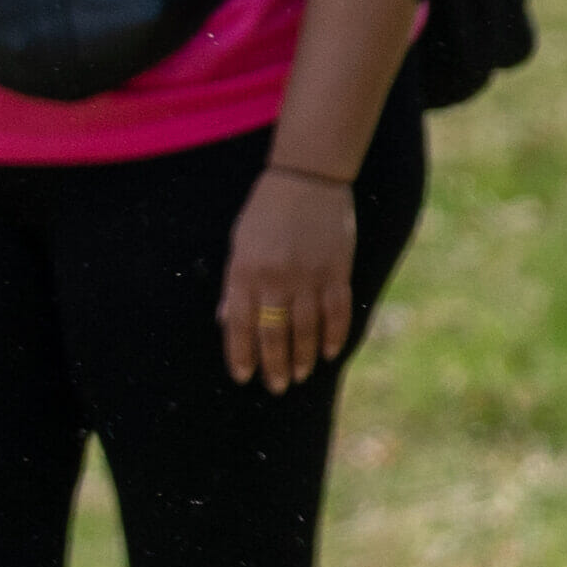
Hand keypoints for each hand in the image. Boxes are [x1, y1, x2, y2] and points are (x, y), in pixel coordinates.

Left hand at [219, 162, 365, 390]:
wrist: (307, 179)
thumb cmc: (266, 211)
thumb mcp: (240, 244)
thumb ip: (235, 284)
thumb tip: (228, 320)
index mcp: (245, 271)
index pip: (241, 325)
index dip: (241, 354)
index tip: (243, 377)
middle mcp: (276, 279)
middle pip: (274, 334)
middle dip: (274, 365)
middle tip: (276, 387)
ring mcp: (309, 277)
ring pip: (307, 329)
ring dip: (304, 356)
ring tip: (300, 375)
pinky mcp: (337, 271)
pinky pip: (338, 312)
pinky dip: (335, 336)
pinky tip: (331, 353)